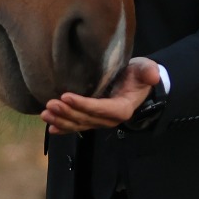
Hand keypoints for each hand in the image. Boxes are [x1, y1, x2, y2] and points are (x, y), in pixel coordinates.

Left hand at [41, 57, 161, 134]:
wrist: (136, 84)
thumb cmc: (138, 76)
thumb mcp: (146, 70)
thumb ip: (148, 72)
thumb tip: (153, 75)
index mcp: (122, 108)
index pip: (101, 108)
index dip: (83, 104)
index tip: (66, 96)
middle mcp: (109, 119)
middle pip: (86, 119)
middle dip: (67, 113)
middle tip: (50, 104)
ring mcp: (99, 121)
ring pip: (79, 124)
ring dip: (61, 120)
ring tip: (45, 114)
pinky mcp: (92, 120)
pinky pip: (77, 126)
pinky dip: (63, 128)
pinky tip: (51, 127)